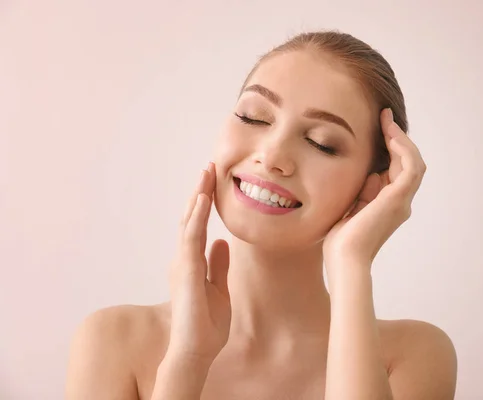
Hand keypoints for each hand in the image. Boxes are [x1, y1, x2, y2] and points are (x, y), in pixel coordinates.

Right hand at [167, 162, 230, 360]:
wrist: (196, 351)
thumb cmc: (206, 325)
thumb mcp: (219, 289)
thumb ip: (218, 265)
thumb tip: (222, 243)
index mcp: (192, 263)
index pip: (198, 226)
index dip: (203, 204)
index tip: (212, 182)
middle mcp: (184, 260)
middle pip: (190, 219)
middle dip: (200, 192)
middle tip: (208, 168)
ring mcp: (183, 264)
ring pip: (189, 222)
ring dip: (198, 196)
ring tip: (206, 173)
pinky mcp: (187, 270)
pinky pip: (191, 237)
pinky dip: (196, 216)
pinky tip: (203, 199)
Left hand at [323, 109, 426, 268]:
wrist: (344, 258)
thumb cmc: (341, 239)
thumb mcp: (351, 206)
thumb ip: (362, 191)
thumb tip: (370, 173)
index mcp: (389, 204)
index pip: (397, 169)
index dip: (391, 147)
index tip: (379, 126)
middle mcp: (400, 202)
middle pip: (407, 162)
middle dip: (397, 138)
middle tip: (384, 116)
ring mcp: (401, 201)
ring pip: (414, 162)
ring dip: (402, 139)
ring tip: (387, 122)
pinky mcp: (398, 199)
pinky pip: (411, 167)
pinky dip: (404, 149)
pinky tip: (390, 136)